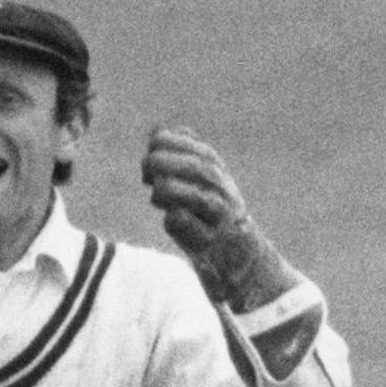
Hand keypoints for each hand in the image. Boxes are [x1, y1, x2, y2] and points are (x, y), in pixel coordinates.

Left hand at [141, 127, 298, 309]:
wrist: (239, 257)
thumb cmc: (209, 214)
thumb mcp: (198, 181)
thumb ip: (179, 154)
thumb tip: (157, 129)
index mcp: (219, 172)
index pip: (197, 148)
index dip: (169, 143)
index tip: (152, 147)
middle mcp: (223, 191)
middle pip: (196, 168)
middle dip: (163, 163)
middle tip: (146, 171)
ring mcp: (219, 218)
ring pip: (193, 195)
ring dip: (166, 190)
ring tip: (158, 195)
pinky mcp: (209, 243)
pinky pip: (183, 223)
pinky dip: (171, 217)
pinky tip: (170, 217)